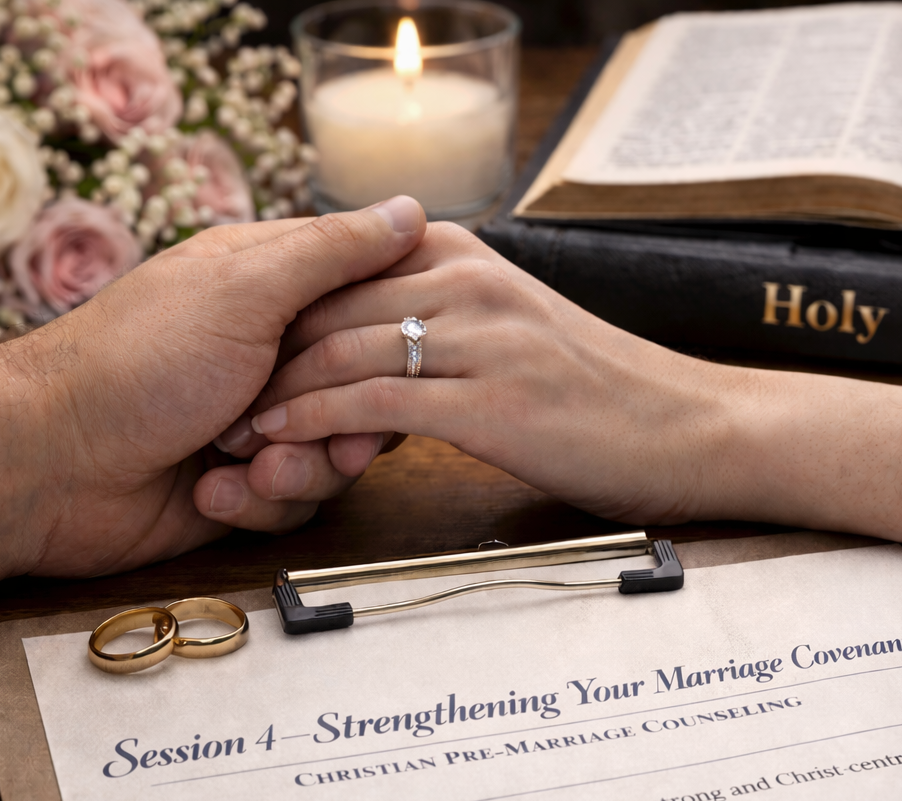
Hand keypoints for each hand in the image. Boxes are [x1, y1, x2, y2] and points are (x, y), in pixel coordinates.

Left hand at [0, 198, 425, 659]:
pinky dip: (257, 502)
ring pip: (334, 454)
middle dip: (345, 423)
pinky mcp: (240, 485)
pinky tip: (211, 493)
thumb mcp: (247, 289)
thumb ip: (333, 253)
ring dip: (297, 470)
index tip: (395, 363)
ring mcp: (254, 422)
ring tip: (243, 467)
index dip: (391, 338)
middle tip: (330, 441)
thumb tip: (411, 208)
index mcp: (269, 287)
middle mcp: (267, 352)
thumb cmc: (139, 361)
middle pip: (362, 389)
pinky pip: (293, 502)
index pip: (369, 301)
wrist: (48, 465)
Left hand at [213, 223, 749, 523]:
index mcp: (464, 254)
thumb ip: (440, 308)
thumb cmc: (600, 392)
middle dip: (258, 357)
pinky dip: (312, 424)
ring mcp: (478, 336)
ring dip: (273, 398)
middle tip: (210, 400)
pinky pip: (373, 402)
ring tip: (226, 433)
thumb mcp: (514, 328)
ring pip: (339, 352)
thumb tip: (367, 321)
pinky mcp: (487, 400)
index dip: (277, 314)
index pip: (338, 267)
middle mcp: (466, 279)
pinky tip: (276, 446)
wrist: (691, 430)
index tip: (232, 357)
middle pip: (323, 306)